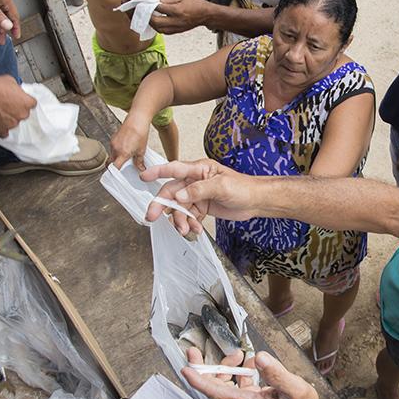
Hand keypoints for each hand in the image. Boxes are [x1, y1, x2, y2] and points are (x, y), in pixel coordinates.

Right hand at [0, 75, 35, 137]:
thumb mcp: (10, 80)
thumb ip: (17, 88)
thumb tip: (15, 89)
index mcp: (27, 102)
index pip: (32, 104)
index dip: (25, 101)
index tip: (20, 100)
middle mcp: (23, 114)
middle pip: (24, 114)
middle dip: (17, 110)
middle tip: (7, 105)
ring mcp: (13, 123)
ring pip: (14, 123)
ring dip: (9, 119)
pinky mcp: (2, 129)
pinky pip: (4, 133)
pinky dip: (1, 129)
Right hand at [109, 119, 149, 169]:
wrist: (137, 119)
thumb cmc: (140, 132)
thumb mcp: (142, 150)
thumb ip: (139, 161)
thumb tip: (140, 168)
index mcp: (122, 153)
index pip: (114, 167)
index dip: (114, 173)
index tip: (117, 176)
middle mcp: (115, 148)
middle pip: (111, 162)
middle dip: (116, 165)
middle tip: (123, 167)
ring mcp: (113, 143)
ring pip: (112, 154)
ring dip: (117, 157)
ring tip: (126, 156)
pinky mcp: (113, 138)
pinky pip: (113, 147)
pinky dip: (117, 150)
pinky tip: (125, 147)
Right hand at [141, 159, 255, 234]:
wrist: (255, 202)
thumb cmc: (243, 188)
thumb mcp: (222, 186)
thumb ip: (199, 190)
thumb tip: (178, 196)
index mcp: (199, 169)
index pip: (175, 169)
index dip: (158, 171)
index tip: (143, 176)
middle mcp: (194, 181)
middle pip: (171, 192)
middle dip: (161, 205)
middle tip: (151, 216)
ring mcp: (196, 195)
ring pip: (178, 208)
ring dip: (179, 219)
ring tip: (185, 230)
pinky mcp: (200, 207)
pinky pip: (188, 216)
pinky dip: (189, 224)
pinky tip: (195, 229)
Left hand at [151, 0, 213, 34]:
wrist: (206, 15)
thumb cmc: (196, 4)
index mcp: (177, 10)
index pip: (159, 8)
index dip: (151, 4)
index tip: (147, 1)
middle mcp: (176, 21)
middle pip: (156, 22)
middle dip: (148, 16)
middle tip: (146, 11)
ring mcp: (177, 28)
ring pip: (158, 29)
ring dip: (152, 23)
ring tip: (150, 16)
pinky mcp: (177, 31)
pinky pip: (164, 31)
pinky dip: (158, 27)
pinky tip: (157, 21)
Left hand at [183, 349, 333, 398]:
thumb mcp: (294, 388)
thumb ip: (276, 373)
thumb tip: (259, 358)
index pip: (216, 392)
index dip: (199, 380)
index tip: (186, 368)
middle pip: (214, 387)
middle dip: (204, 369)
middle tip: (194, 352)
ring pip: (225, 383)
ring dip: (227, 367)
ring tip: (239, 355)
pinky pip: (238, 383)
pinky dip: (241, 371)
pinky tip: (253, 364)